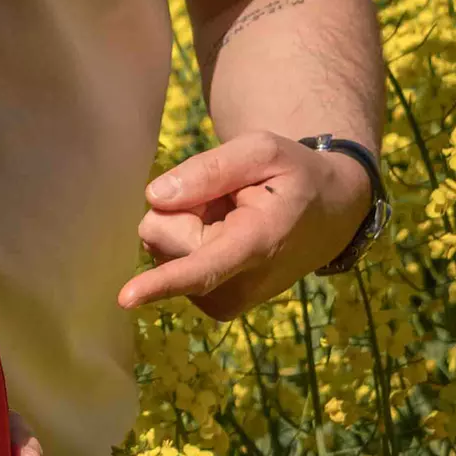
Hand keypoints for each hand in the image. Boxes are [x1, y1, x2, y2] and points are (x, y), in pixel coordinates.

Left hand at [118, 130, 372, 320]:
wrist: (329, 214)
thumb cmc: (293, 175)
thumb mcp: (262, 150)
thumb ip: (209, 169)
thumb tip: (156, 198)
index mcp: (257, 243)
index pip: (202, 267)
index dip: (161, 282)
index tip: (126, 298)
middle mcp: (240, 284)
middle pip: (161, 234)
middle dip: (183, 208)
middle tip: (229, 199)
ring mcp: (225, 300)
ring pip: (162, 247)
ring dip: (189, 224)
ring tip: (232, 217)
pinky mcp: (214, 304)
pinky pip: (169, 260)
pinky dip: (190, 241)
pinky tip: (226, 234)